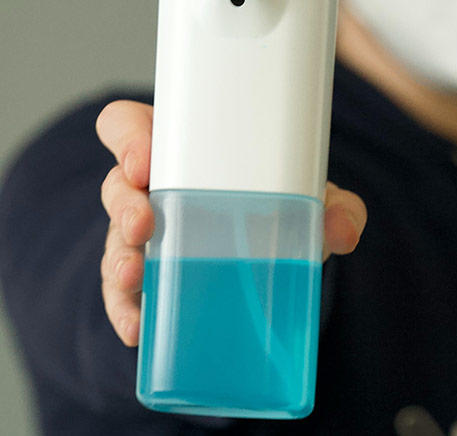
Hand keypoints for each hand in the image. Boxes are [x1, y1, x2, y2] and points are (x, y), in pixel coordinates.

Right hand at [95, 98, 366, 346]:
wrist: (281, 253)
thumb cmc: (280, 203)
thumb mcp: (311, 198)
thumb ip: (336, 206)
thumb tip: (342, 230)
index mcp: (179, 148)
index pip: (127, 125)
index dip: (126, 137)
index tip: (145, 159)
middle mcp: (151, 189)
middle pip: (116, 186)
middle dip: (124, 205)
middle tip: (145, 224)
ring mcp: (143, 238)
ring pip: (114, 243)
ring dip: (118, 261)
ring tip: (134, 279)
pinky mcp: (147, 282)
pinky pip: (123, 296)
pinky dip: (125, 312)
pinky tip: (138, 331)